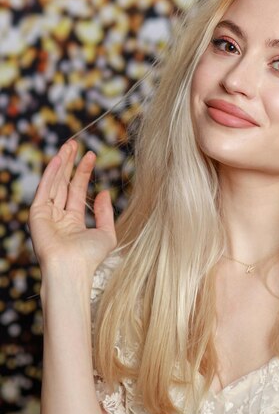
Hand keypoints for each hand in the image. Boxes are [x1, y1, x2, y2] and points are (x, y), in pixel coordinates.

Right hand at [29, 141, 116, 275]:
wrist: (73, 269)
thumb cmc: (90, 257)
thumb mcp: (106, 233)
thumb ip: (105, 212)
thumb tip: (104, 192)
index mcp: (72, 221)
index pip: (77, 190)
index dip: (83, 172)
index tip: (91, 155)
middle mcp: (58, 217)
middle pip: (63, 183)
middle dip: (69, 163)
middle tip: (75, 143)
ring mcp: (46, 215)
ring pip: (54, 183)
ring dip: (60, 163)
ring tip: (69, 145)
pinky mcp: (37, 215)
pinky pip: (44, 189)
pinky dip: (51, 174)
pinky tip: (58, 159)